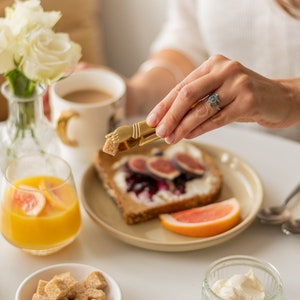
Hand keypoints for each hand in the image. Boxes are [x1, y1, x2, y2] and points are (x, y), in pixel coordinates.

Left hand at [146, 54, 299, 143]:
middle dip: (169, 115)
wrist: (279, 99)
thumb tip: (168, 120)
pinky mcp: (248, 101)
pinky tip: (188, 136)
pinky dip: (199, 129)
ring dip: (182, 127)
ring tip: (170, 138)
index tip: (151, 120)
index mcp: (213, 64)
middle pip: (188, 94)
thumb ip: (197, 101)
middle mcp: (224, 69)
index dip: (164, 105)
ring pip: (201, 109)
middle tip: (158, 132)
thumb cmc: (243, 97)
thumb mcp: (219, 93)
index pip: (182, 86)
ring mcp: (238, 84)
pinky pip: (216, 119)